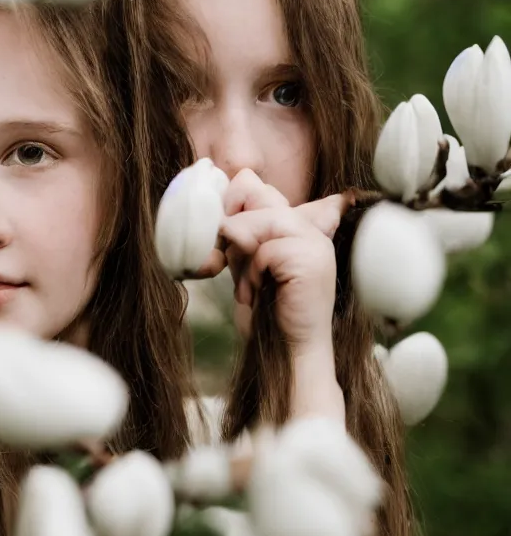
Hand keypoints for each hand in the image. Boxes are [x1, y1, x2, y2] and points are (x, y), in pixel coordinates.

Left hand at [200, 170, 348, 353]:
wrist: (286, 351)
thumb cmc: (266, 312)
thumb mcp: (246, 263)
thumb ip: (241, 231)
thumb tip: (236, 184)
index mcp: (298, 224)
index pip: (257, 188)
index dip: (231, 205)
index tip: (221, 237)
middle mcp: (311, 227)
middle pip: (256, 198)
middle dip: (231, 232)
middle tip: (226, 263)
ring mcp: (315, 241)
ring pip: (260, 222)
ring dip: (241, 255)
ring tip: (247, 285)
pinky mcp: (312, 259)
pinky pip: (266, 250)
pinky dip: (252, 274)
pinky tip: (257, 295)